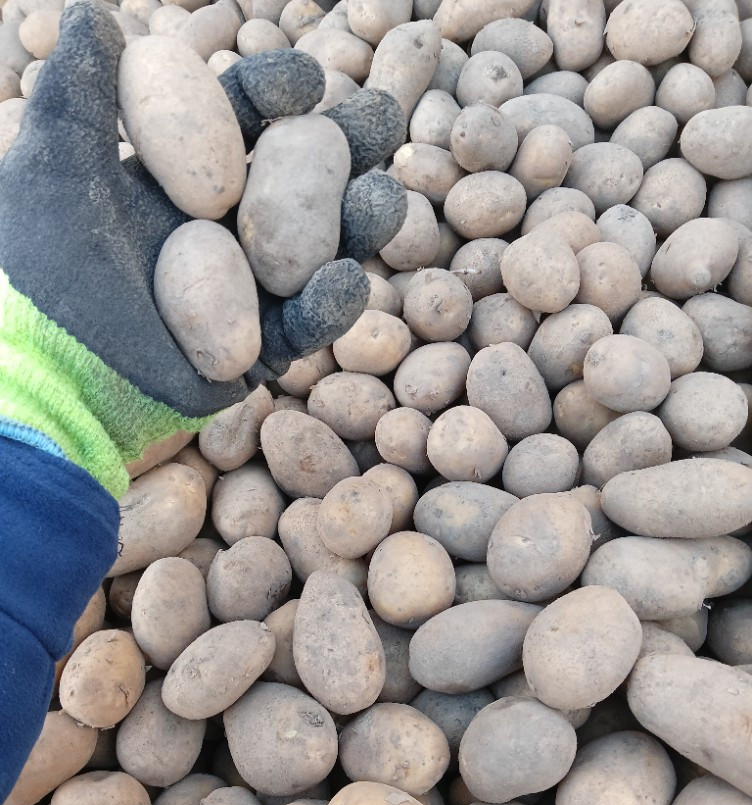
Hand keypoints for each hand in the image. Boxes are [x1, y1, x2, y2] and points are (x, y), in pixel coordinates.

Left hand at [0, 0, 405, 496]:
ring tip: (382, 199)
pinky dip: (328, 306)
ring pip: (314, 253)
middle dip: (342, 152)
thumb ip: (79, 97)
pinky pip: (303, 328)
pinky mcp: (255, 353)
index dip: (274, 96)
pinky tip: (348, 277)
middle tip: (383, 120)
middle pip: (294, 184)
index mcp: (179, 185)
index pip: (238, 127)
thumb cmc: (40, 273)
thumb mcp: (51, 172)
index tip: (307, 78)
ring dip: (355, 226)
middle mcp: (219, 235)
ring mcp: (243, 295)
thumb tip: (92, 11)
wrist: (48, 377)